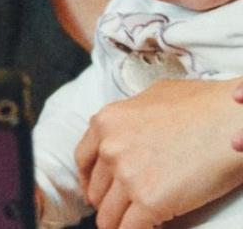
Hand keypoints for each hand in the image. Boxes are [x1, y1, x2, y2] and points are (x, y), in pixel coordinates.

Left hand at [75, 78, 242, 228]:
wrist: (236, 120)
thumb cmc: (207, 105)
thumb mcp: (155, 95)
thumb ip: (132, 114)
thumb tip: (130, 128)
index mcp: (106, 122)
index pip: (83, 161)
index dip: (91, 180)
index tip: (100, 191)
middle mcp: (110, 148)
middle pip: (96, 191)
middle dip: (109, 202)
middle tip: (124, 209)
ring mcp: (127, 175)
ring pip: (107, 216)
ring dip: (119, 222)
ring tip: (134, 223)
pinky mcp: (149, 201)